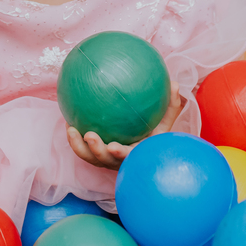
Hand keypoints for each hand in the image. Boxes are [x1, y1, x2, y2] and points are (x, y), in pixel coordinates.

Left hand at [66, 82, 183, 170]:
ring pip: (89, 157)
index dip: (120, 154)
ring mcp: (105, 160)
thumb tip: (176, 84)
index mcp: (136, 156)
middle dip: (96, 150)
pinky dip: (75, 138)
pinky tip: (69, 121)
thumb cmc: (155, 139)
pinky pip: (82, 148)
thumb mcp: (164, 125)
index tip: (114, 147)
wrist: (143, 155)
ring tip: (71, 129)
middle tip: (89, 135)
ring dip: (79, 146)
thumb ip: (170, 107)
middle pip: (105, 161)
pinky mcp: (94, 156)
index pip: (129, 158)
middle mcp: (119, 161)